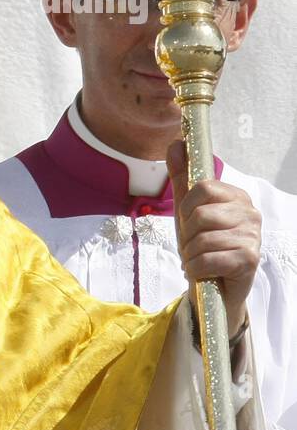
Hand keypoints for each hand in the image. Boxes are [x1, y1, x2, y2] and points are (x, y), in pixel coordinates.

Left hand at [169, 141, 260, 336]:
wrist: (215, 286)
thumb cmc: (203, 245)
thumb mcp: (187, 211)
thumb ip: (182, 178)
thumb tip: (176, 143)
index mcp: (237, 197)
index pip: (202, 187)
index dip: (186, 207)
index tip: (188, 222)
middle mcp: (250, 213)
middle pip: (200, 214)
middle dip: (187, 235)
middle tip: (193, 246)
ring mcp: (253, 236)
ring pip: (202, 238)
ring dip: (190, 254)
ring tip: (198, 259)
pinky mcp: (250, 259)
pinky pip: (208, 258)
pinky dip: (196, 268)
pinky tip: (202, 271)